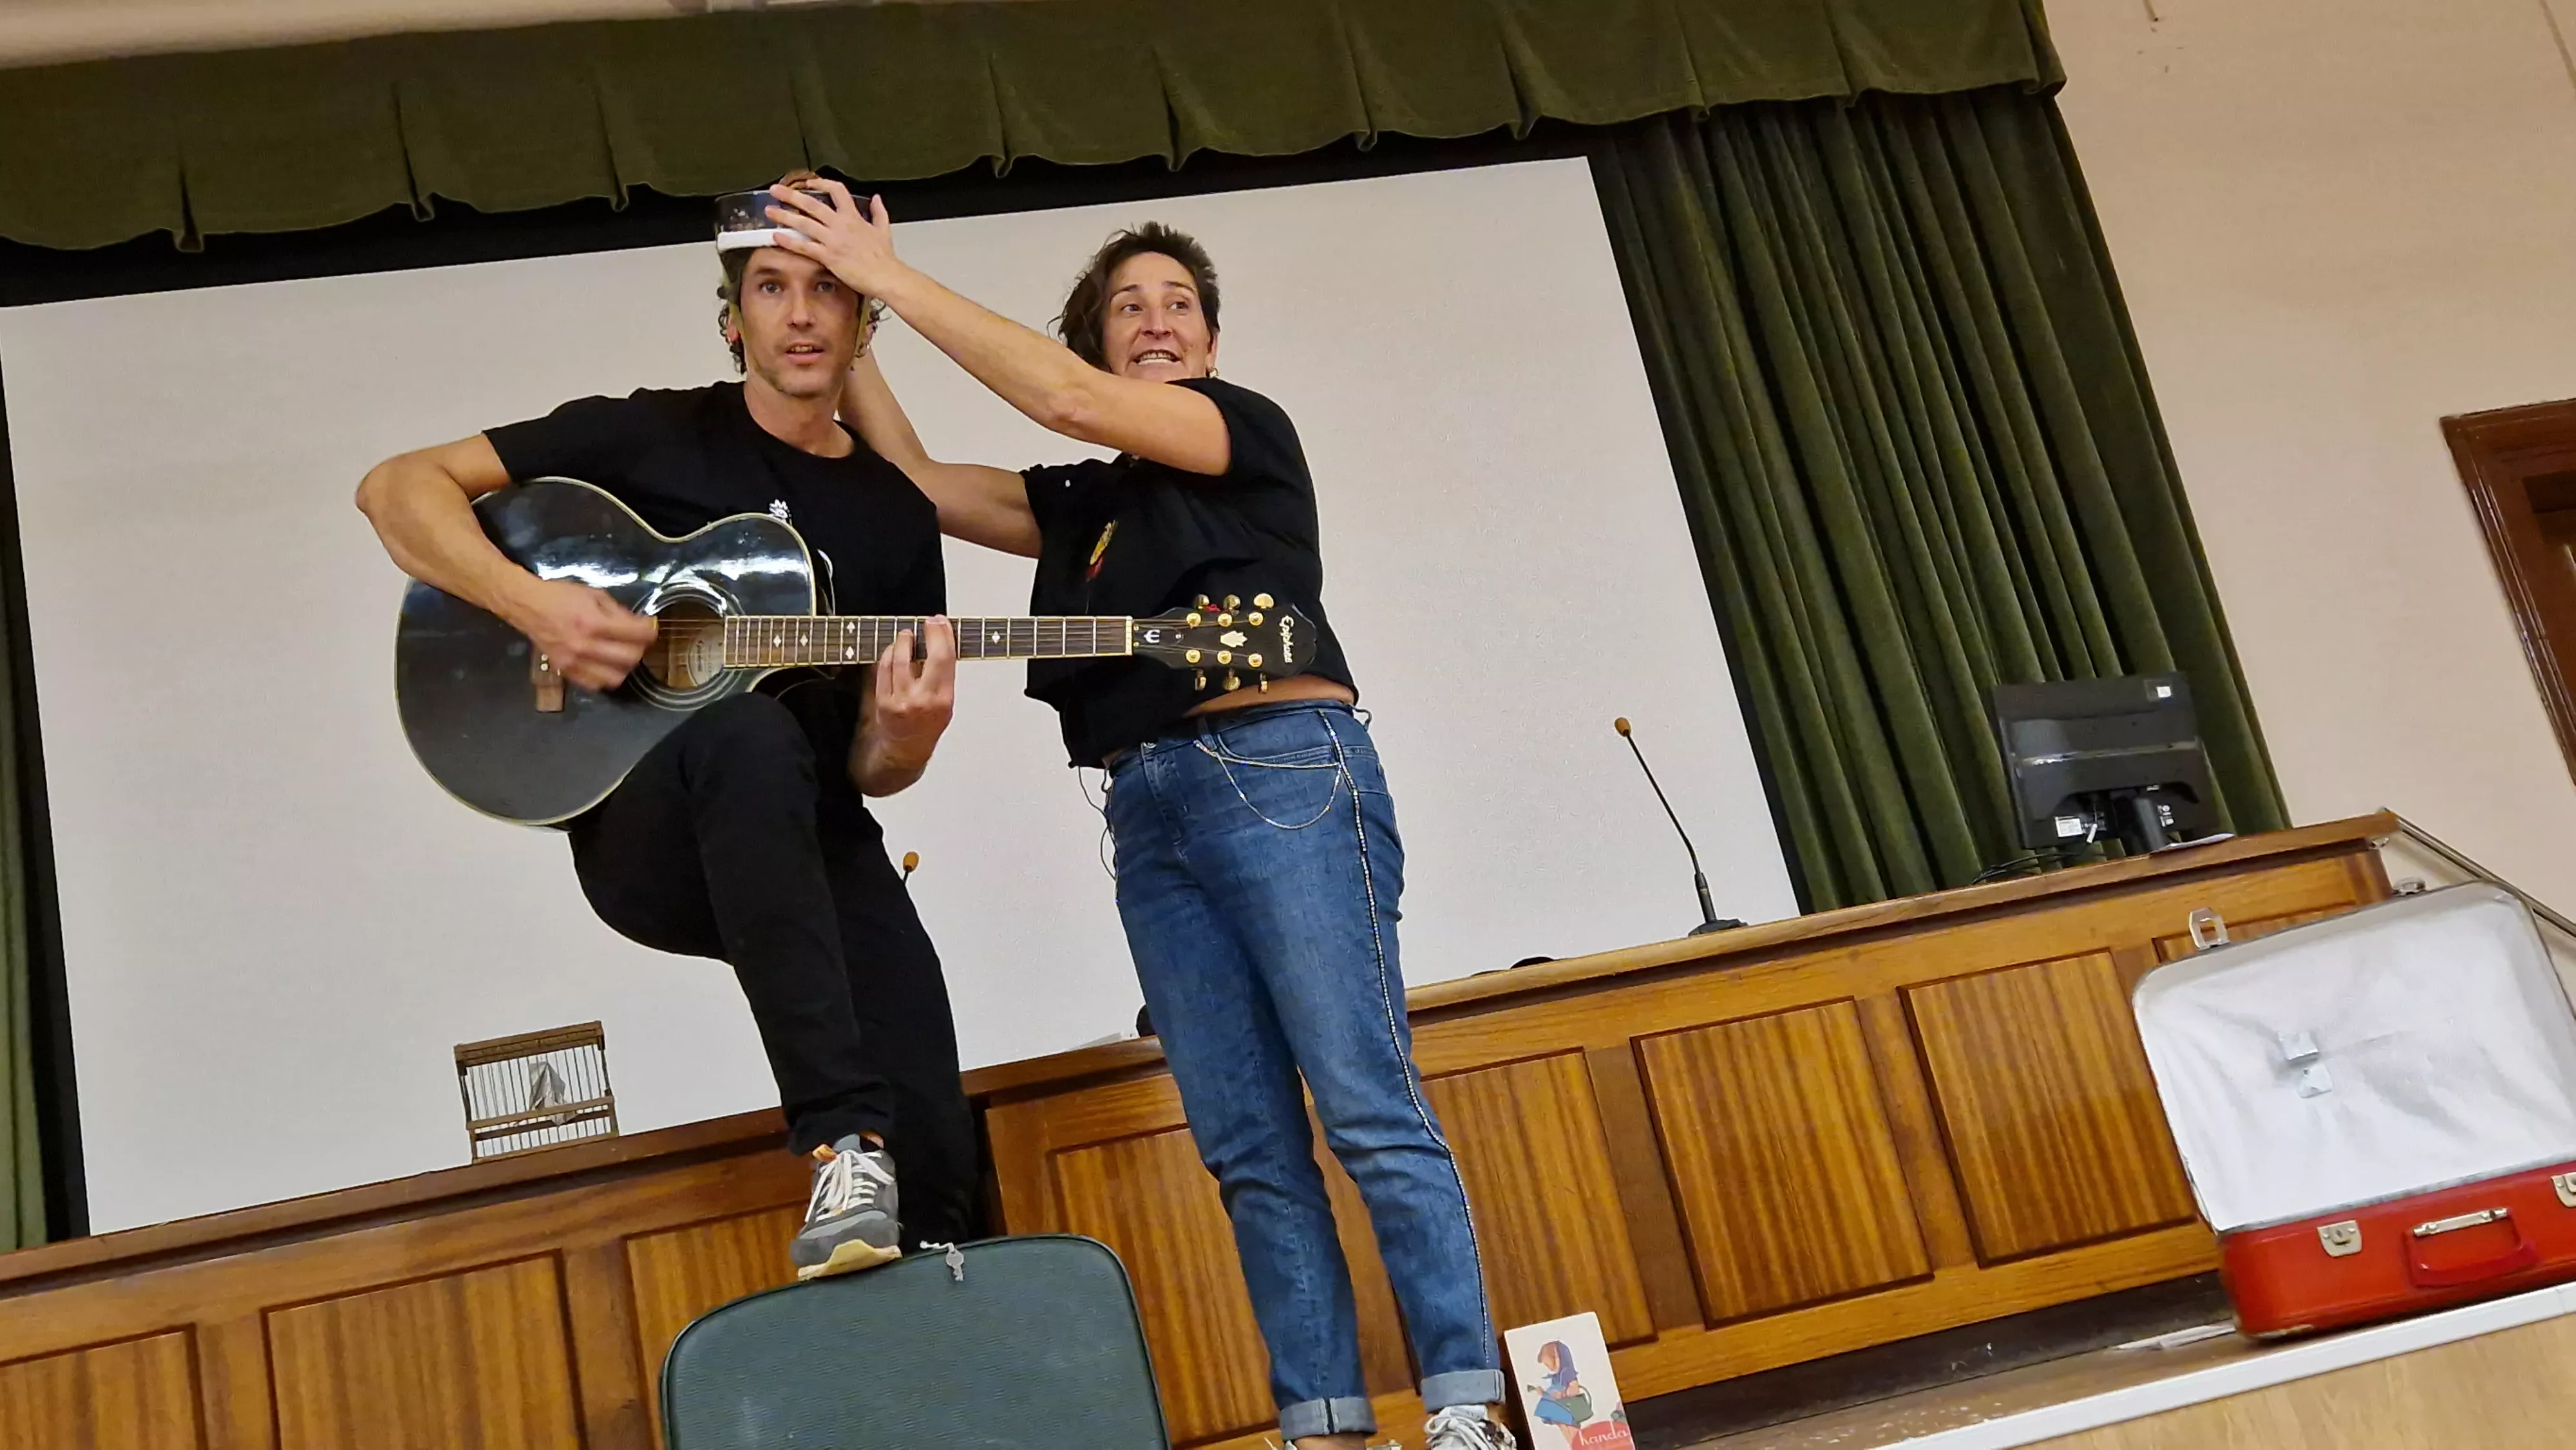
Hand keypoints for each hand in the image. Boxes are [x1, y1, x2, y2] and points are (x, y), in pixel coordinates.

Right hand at [507, 577, 656, 690]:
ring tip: (621, 654)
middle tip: (637, 641)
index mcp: (594, 622)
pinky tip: (605, 665)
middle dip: (640, 648)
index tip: (650, 628)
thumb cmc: (561, 596)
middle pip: (630, 658)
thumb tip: (640, 625)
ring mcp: (575, 662)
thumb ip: (619, 612)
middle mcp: (585, 645)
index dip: (649, 631)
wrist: (528, 606)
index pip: (635, 634)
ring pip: (615, 677)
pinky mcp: (566, 671)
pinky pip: (595, 685)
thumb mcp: (594, 594)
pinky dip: (606, 677)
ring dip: (624, 667)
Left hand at [768, 180, 903, 298]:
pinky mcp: (829, 256)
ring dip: (784, 216)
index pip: (836, 190)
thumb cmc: (884, 258)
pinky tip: (777, 237)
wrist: (886, 276)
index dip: (820, 183)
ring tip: (770, 211)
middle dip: (791, 195)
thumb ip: (878, 211)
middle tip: (776, 190)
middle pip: (812, 204)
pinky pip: (805, 246)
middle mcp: (840, 225)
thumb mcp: (883, 229)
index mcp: (853, 217)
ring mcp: (833, 240)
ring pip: (804, 223)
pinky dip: (789, 241)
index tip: (808, 182)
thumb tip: (876, 198)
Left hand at [868, 615, 956, 765]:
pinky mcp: (882, 701)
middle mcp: (922, 700)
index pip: (945, 659)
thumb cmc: (927, 727)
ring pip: (900, 660)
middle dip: (928, 634)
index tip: (940, 623)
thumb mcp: (946, 704)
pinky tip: (893, 650)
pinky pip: (884, 669)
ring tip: (907, 635)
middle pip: (927, 656)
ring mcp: (900, 700)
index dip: (943, 636)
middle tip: (928, 623)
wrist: (905, 750)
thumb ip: (943, 677)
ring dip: (903, 641)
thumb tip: (940, 643)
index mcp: (942, 700)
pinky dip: (889, 655)